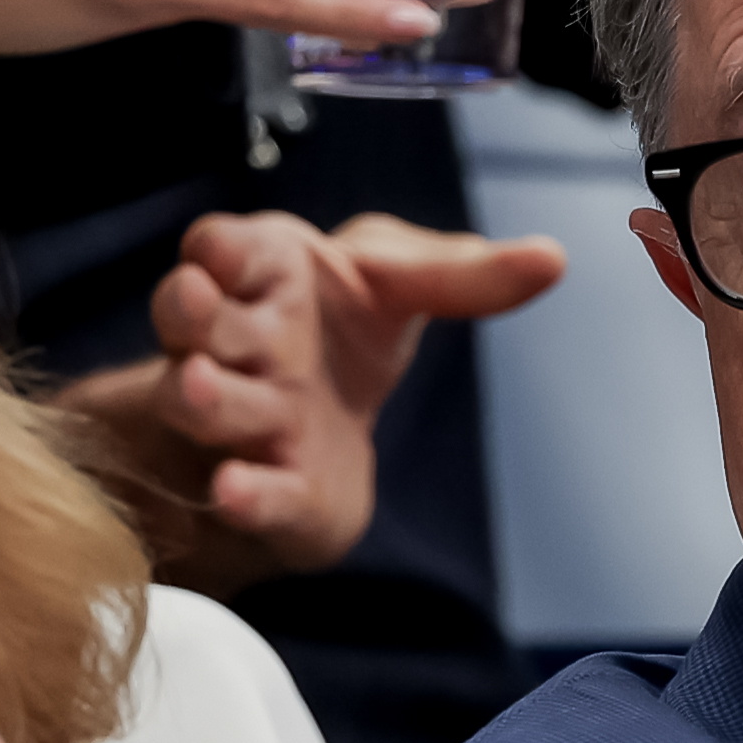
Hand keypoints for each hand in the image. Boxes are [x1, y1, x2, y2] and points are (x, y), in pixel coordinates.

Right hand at [62, 212, 564, 594]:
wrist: (318, 431)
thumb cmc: (341, 330)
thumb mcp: (399, 285)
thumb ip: (462, 274)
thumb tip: (553, 258)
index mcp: (265, 277)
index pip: (226, 247)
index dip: (220, 247)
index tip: (220, 250)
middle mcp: (237, 344)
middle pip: (197, 319)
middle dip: (190, 311)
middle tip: (195, 299)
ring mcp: (243, 419)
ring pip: (203, 402)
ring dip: (202, 396)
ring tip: (202, 390)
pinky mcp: (268, 488)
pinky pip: (250, 492)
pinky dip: (244, 495)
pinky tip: (236, 494)